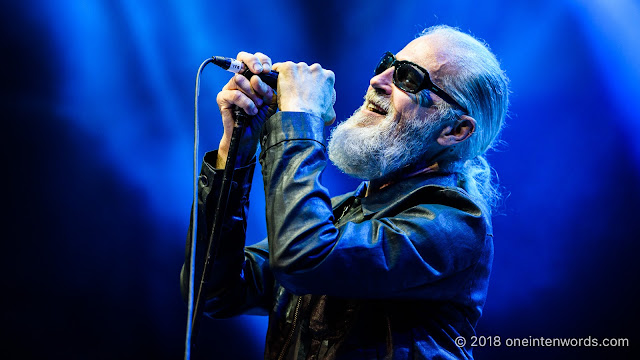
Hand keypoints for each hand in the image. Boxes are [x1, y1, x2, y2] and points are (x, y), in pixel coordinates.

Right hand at [216, 52, 275, 167]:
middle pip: (242, 59)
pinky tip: (251, 111)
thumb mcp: (271, 102)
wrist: (250, 137)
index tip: (268, 69)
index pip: (254, 59)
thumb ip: (269, 88)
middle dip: (253, 63)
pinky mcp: (222, 98)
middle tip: (261, 72)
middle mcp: (239, 79)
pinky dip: (246, 103)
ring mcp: (229, 87)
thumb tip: (261, 76)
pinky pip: (235, 94)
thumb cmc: (261, 118)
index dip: (261, 59)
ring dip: (253, 93)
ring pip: (240, 79)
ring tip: (259, 105)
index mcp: (252, 77)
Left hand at [271, 62, 335, 125]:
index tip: (305, 92)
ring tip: (285, 91)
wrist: (302, 116)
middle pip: (306, 71)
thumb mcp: (330, 114)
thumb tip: (328, 110)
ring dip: (289, 77)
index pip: (319, 77)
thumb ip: (329, 107)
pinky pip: (279, 68)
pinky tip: (274, 83)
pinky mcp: (288, 67)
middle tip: (294, 92)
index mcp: (328, 77)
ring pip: (293, 70)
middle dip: (301, 79)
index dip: (312, 84)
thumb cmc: (315, 117)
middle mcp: (316, 68)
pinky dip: (276, 74)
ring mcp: (302, 67)